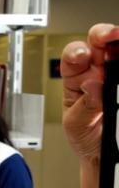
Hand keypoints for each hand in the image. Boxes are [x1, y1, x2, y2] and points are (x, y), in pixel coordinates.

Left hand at [60, 23, 118, 159]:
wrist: (102, 154)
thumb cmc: (85, 136)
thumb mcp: (76, 124)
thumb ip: (83, 106)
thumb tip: (92, 85)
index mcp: (76, 78)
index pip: (73, 56)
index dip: (77, 51)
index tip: (82, 55)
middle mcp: (97, 71)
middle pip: (99, 42)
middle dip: (104, 33)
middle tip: (112, 35)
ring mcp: (116, 77)